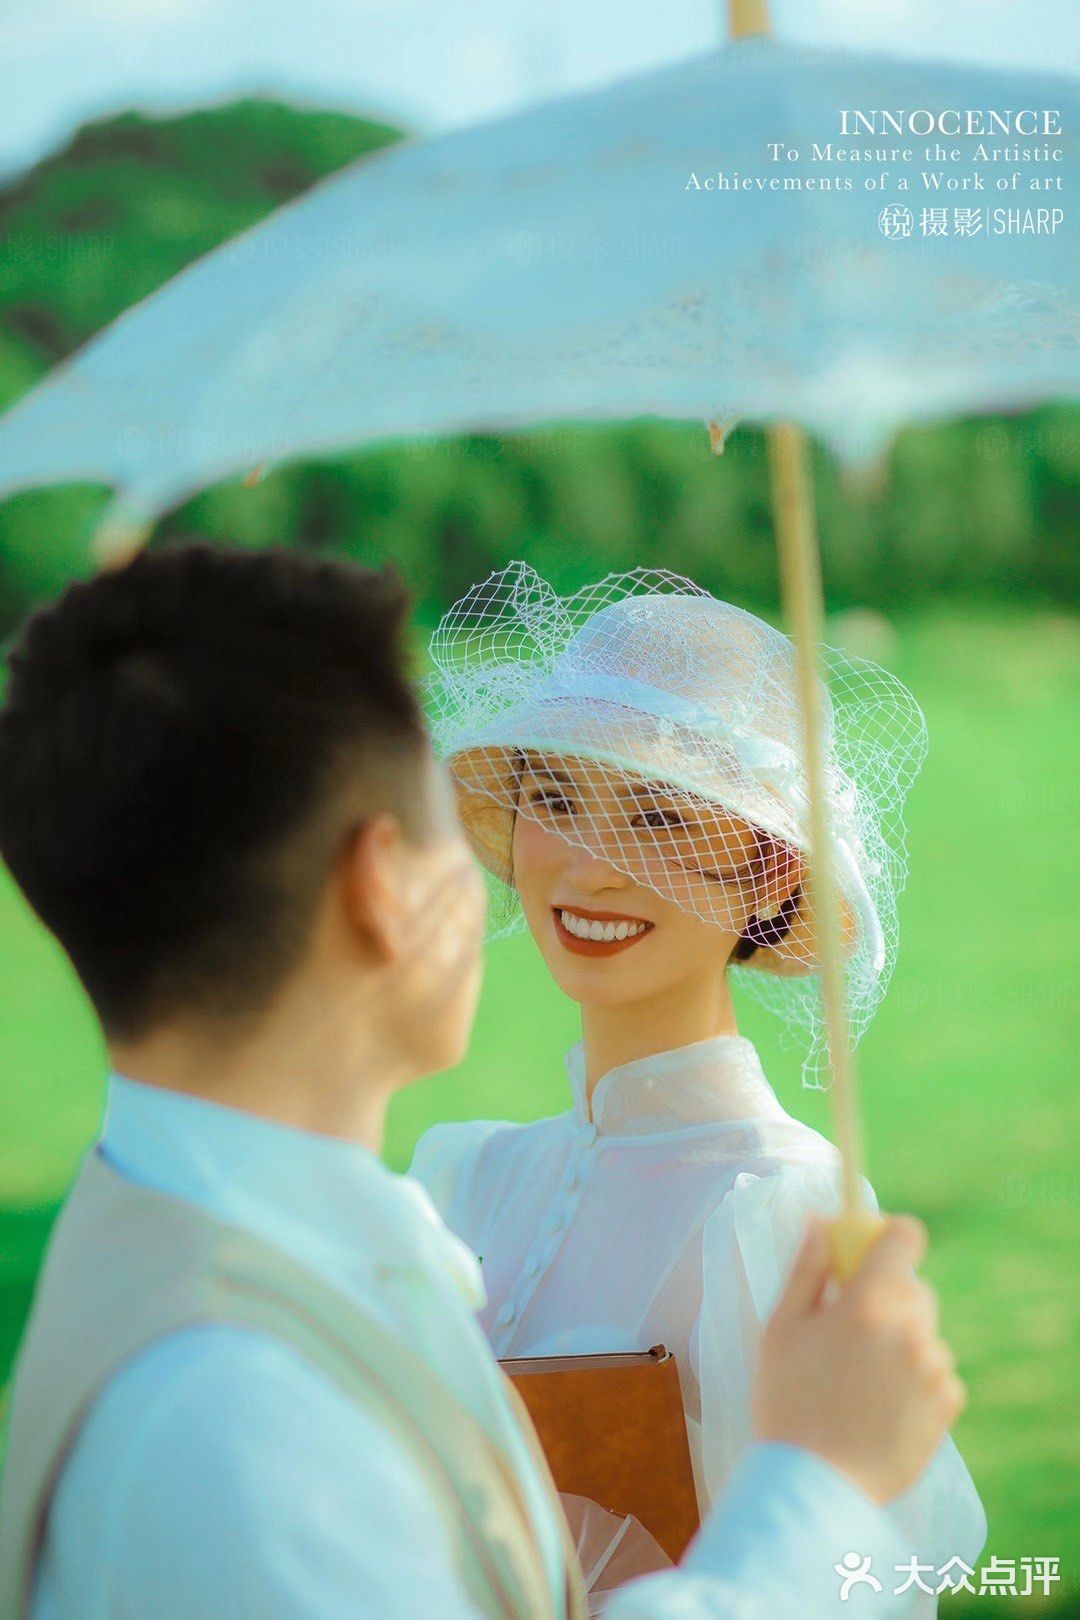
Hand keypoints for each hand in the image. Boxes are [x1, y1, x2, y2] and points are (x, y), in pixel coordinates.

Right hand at [751, 1213, 965, 1503]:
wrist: (815, 1487)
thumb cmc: (787, 1401)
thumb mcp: (781, 1327)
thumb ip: (807, 1268)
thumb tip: (822, 1220)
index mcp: (869, 1303)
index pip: (905, 1236)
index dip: (888, 1237)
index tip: (868, 1255)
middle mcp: (912, 1329)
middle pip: (913, 1287)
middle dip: (885, 1298)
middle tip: (849, 1333)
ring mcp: (935, 1368)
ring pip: (923, 1332)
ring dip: (899, 1342)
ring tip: (860, 1382)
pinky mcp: (949, 1404)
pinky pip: (935, 1371)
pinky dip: (914, 1379)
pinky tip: (881, 1406)